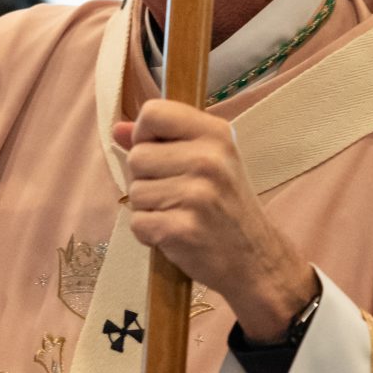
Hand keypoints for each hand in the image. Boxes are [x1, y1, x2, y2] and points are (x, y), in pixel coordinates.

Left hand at [113, 101, 317, 340]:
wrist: (256, 260)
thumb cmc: (227, 206)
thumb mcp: (207, 162)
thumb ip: (162, 140)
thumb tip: (117, 129)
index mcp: (216, 134)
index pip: (153, 112)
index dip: (145, 134)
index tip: (161, 153)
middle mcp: (208, 159)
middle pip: (136, 156)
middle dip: (147, 178)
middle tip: (178, 194)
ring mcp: (196, 195)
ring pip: (134, 191)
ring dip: (149, 208)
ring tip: (181, 214)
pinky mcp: (182, 228)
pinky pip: (138, 222)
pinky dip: (150, 233)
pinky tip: (177, 234)